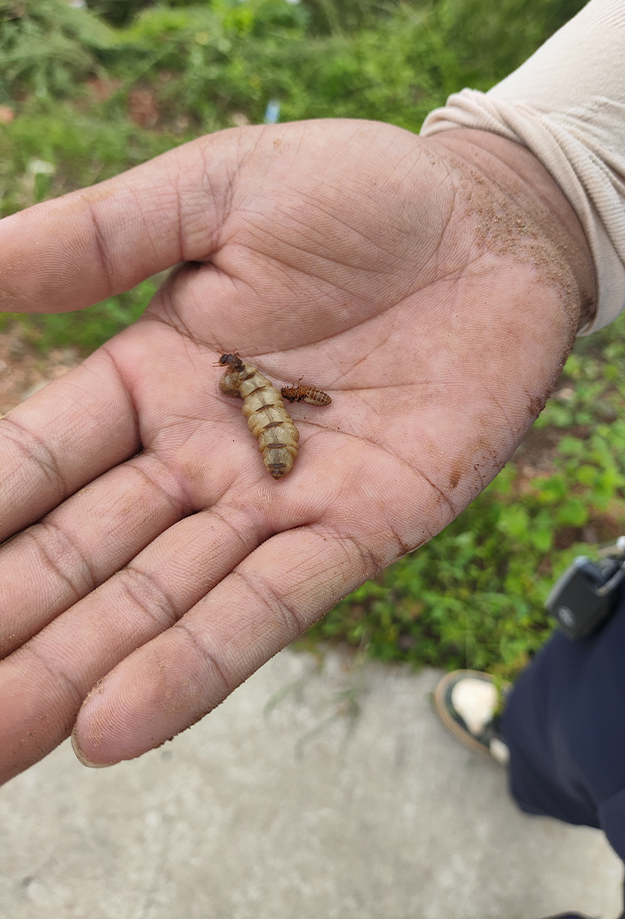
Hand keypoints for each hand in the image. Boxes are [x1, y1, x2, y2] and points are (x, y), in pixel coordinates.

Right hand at [0, 119, 593, 779]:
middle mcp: (200, 454)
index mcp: (151, 378)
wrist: (490, 231)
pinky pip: (267, 607)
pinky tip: (112, 727)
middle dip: (10, 624)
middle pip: (83, 555)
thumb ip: (98, 237)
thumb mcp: (213, 193)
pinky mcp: (357, 531)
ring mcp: (276, 501)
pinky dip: (194, 666)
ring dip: (75, 671)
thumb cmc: (357, 194)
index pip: (37, 463)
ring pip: (159, 601)